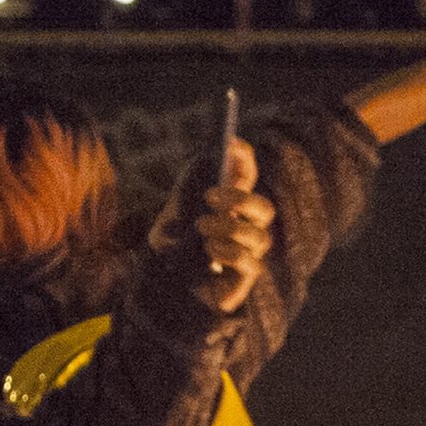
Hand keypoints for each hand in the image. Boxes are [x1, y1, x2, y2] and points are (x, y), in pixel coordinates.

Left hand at [189, 133, 271, 311]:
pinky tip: (210, 248)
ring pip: (259, 237)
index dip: (245, 159)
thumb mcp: (177, 208)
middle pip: (264, 208)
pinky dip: (231, 252)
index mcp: (232, 205)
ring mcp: (248, 255)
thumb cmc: (173, 242)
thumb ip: (196, 185)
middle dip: (240, 199)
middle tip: (211, 197)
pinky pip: (251, 264)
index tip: (232, 143)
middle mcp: (246, 229)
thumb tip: (217, 159)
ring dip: (230, 227)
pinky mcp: (243, 280)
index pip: (248, 177)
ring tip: (202, 227)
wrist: (161, 283)